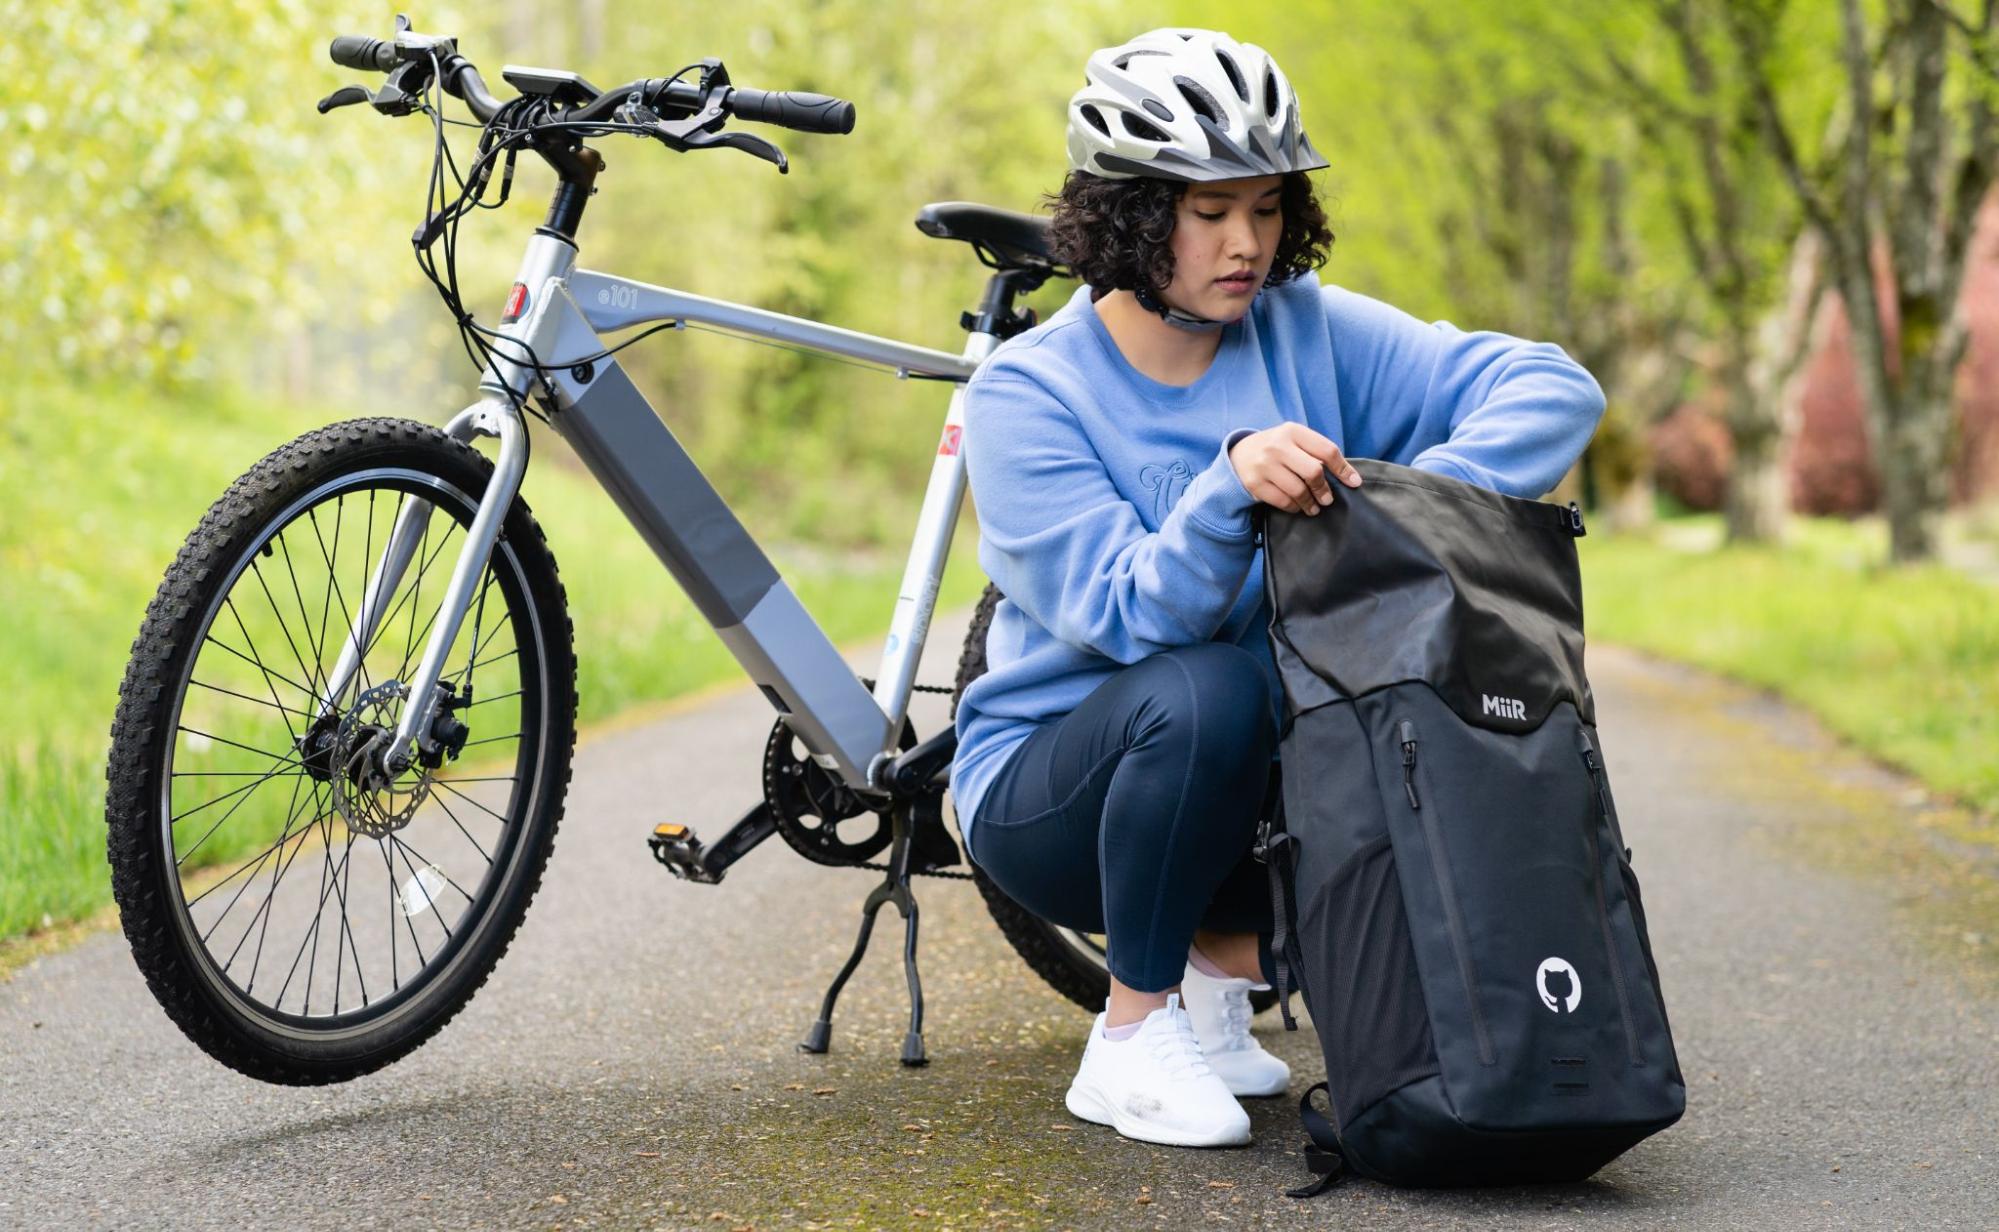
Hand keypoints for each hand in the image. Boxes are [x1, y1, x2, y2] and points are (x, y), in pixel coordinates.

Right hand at [1227, 423, 1361, 515]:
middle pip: (1314, 472)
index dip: (1343, 469)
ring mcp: (1264, 465)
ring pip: (1299, 490)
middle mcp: (1277, 446)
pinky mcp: (1255, 484)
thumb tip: (1350, 477)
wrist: (1238, 455)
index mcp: (1292, 431)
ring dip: (1310, 503)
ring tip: (1314, 507)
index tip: (1354, 483)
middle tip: (1328, 499)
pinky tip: (1297, 506)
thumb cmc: (1277, 449)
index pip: (1327, 450)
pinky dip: (1294, 507)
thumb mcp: (1294, 441)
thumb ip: (1317, 452)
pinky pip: (1283, 501)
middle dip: (1324, 489)